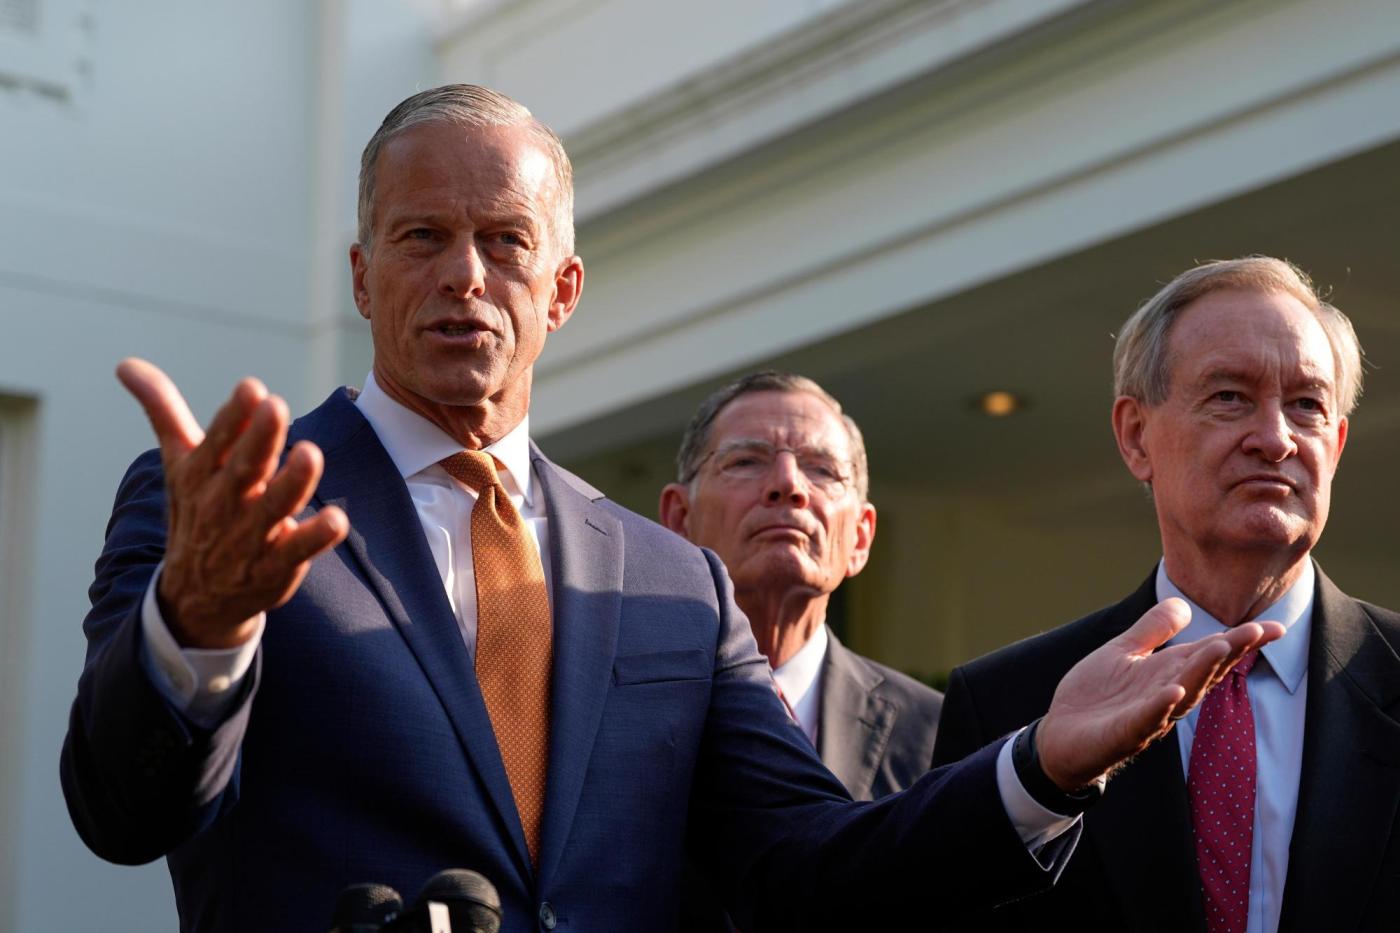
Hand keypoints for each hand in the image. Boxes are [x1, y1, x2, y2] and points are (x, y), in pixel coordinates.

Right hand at [118, 358, 348, 648]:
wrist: (194, 597)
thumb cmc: (196, 510)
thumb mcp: (179, 463)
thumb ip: (163, 412)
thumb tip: (125, 364)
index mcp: (201, 475)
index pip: (216, 442)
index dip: (233, 417)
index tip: (252, 387)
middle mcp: (224, 504)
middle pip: (244, 470)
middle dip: (259, 440)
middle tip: (277, 406)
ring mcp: (250, 537)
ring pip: (273, 508)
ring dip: (292, 483)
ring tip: (311, 453)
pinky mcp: (275, 566)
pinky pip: (297, 551)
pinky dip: (315, 537)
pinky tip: (337, 520)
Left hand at [1036, 598, 1284, 791]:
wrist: (1061, 737)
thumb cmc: (1097, 697)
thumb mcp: (1124, 652)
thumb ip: (1153, 630)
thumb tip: (1184, 604)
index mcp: (1168, 673)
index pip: (1209, 654)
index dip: (1240, 642)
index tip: (1275, 627)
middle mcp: (1166, 695)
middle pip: (1205, 672)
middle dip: (1231, 652)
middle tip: (1257, 631)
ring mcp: (1147, 715)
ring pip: (1183, 693)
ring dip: (1202, 672)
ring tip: (1221, 647)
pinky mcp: (1123, 732)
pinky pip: (1146, 719)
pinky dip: (1161, 705)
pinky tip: (1174, 690)